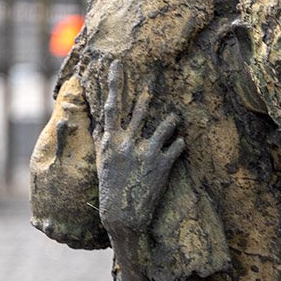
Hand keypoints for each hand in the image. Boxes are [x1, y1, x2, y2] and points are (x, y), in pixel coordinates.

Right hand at [98, 60, 185, 235]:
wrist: (122, 217)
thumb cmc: (110, 189)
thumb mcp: (102, 162)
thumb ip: (102, 140)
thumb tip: (99, 123)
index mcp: (110, 140)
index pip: (111, 106)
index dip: (114, 83)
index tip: (117, 64)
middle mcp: (127, 143)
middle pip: (140, 109)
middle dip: (148, 91)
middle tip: (156, 75)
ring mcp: (145, 153)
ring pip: (165, 125)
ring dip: (171, 120)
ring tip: (175, 117)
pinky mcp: (162, 165)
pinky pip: (177, 146)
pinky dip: (180, 143)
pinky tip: (182, 142)